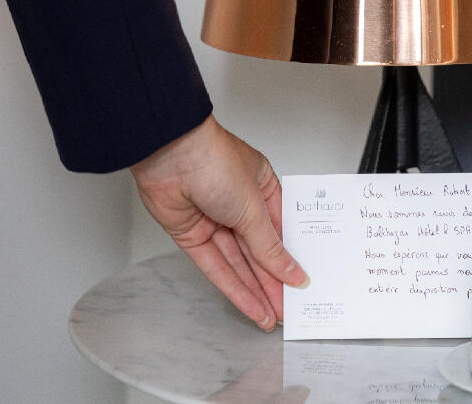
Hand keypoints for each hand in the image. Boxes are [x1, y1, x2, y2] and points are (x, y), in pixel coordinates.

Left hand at [130, 115, 307, 330]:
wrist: (169, 155)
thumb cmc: (214, 161)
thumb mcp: (253, 207)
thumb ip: (270, 247)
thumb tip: (292, 272)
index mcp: (261, 186)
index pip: (280, 229)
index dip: (291, 257)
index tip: (303, 283)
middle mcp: (238, 203)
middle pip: (259, 250)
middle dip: (274, 280)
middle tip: (290, 309)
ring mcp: (214, 220)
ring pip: (239, 262)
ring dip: (256, 290)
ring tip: (273, 316)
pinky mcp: (192, 236)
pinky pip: (216, 267)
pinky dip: (233, 288)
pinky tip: (251, 306)